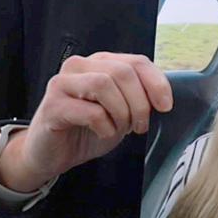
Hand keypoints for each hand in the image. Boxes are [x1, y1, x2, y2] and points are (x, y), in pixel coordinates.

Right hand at [0, 52, 172, 191]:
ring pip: (104, 84)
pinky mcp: (52, 106)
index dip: (157, 83)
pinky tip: (103, 133)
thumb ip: (139, 96)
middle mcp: (79, 66)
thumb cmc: (88, 130)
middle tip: (139, 125)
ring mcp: (62, 83)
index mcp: (100, 63)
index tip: (165, 107)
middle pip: (123, 72)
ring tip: (120, 129)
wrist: (52, 155)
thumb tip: (164, 97)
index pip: (137, 61)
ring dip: (121, 112)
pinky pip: (90, 111)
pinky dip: (105, 126)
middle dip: (139, 103)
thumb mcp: (121, 110)